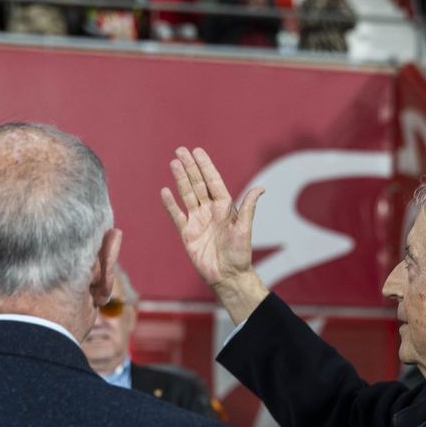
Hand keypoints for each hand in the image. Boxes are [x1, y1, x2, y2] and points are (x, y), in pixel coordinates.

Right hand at [161, 147, 268, 323]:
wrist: (228, 276)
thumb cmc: (240, 253)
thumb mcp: (245, 229)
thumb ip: (248, 207)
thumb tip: (260, 188)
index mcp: (224, 207)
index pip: (213, 182)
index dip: (205, 166)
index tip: (197, 151)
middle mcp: (210, 211)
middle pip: (197, 184)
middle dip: (190, 167)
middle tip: (180, 150)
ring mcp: (197, 221)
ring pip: (187, 195)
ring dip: (180, 179)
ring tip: (174, 163)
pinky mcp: (187, 233)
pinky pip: (177, 215)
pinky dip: (170, 204)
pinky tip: (165, 190)